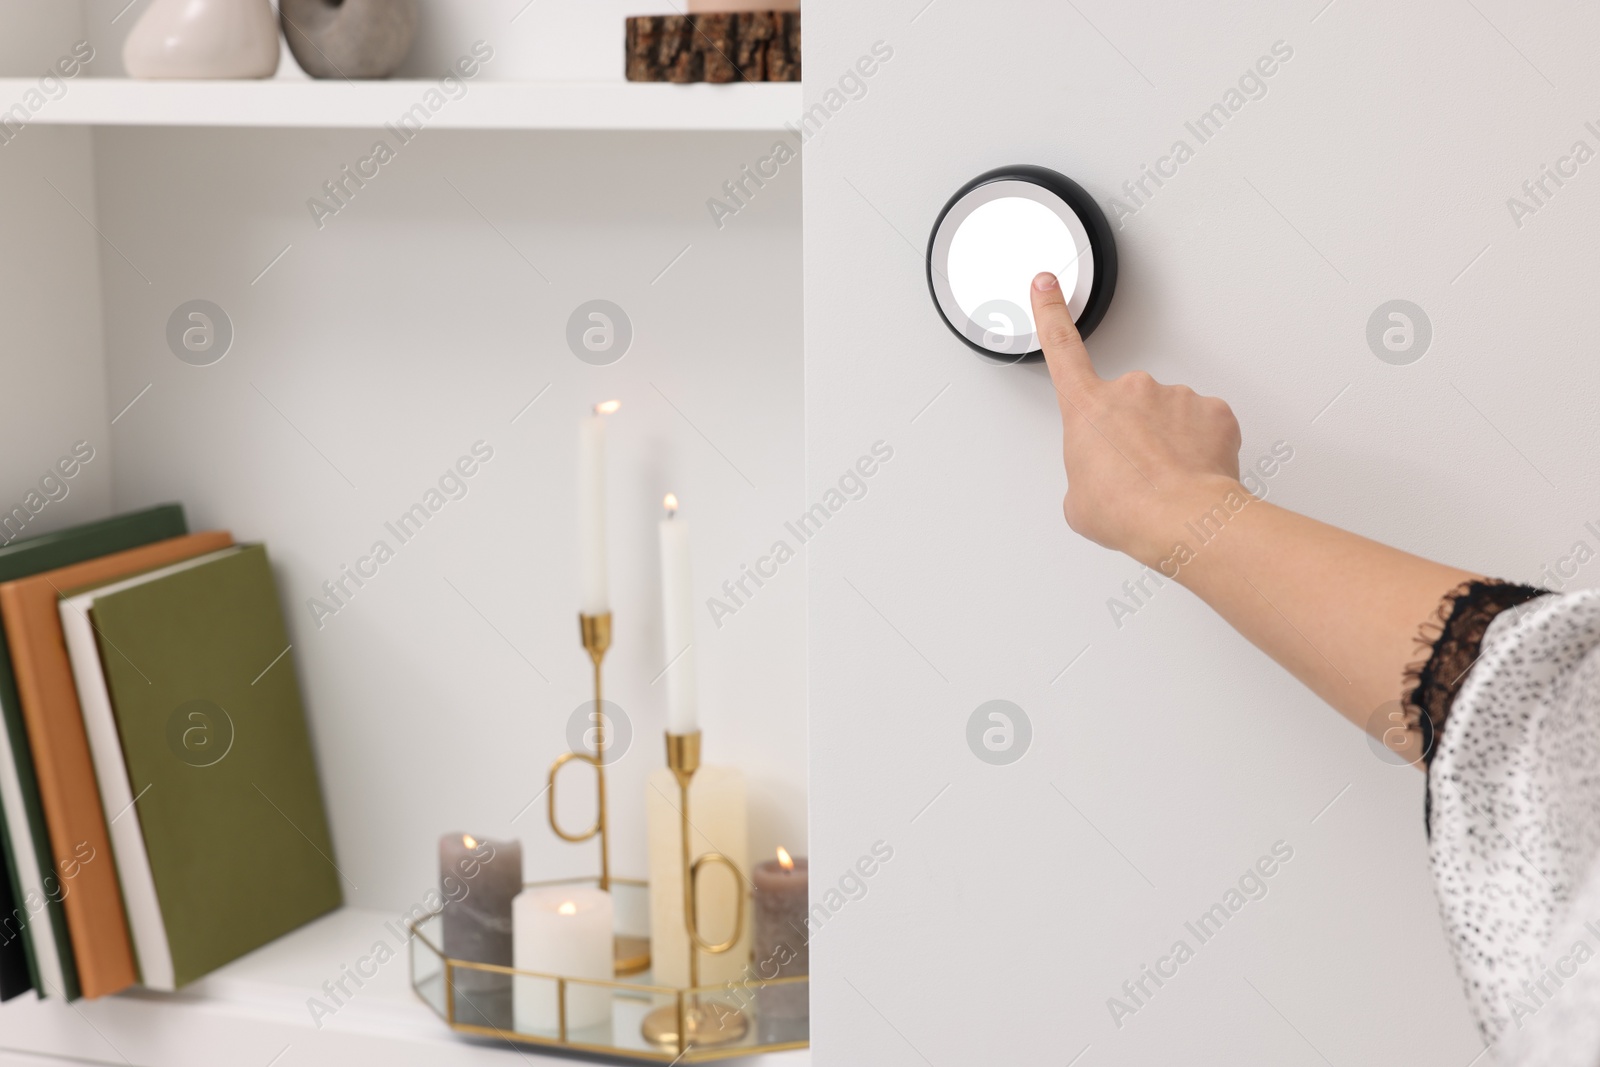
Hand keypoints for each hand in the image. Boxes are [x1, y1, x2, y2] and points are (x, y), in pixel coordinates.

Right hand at [1029, 271, 1243, 569]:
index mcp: (1087, 407)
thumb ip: (1085, 474)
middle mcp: (1130, 391)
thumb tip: (1103, 478)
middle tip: (1134, 472)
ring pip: (1168, 416)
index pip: (1061, 347)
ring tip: (1165, 480)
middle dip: (1130, 433)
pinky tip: (1194, 472)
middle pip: (1126, 405)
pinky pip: (1204, 424)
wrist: (1182, 519)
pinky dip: (1201, 446)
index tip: (1047, 285)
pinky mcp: (1212, 410)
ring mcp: (1174, 396)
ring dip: (1168, 442)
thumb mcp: (1078, 502)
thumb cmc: (1129, 510)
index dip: (1050, 312)